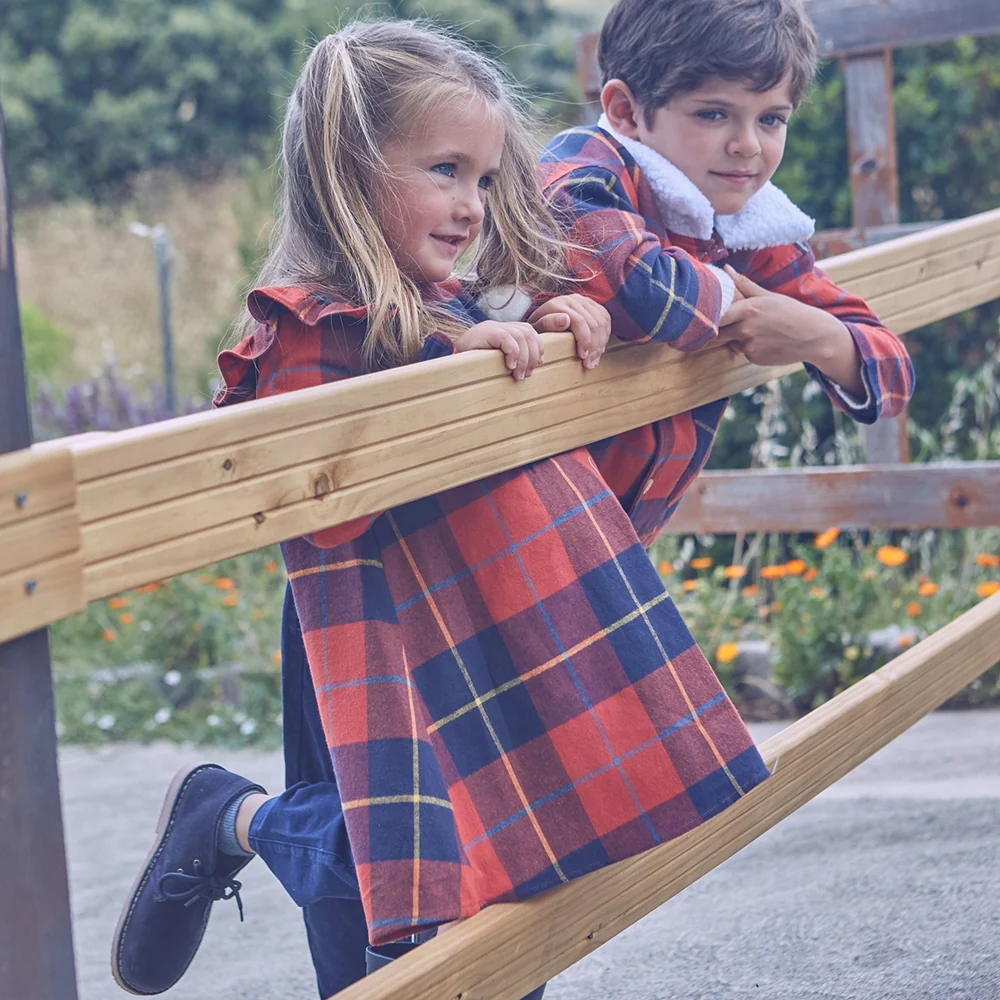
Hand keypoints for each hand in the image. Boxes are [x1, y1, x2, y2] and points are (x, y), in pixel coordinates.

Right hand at [455, 321, 543, 379]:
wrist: (450, 356)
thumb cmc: (473, 363)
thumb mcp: (496, 360)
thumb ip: (511, 359)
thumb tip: (530, 370)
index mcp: (506, 330)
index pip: (530, 332)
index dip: (538, 347)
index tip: (538, 364)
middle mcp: (502, 325)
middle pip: (528, 334)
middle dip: (532, 356)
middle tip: (526, 375)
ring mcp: (494, 327)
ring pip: (521, 337)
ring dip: (523, 359)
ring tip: (518, 375)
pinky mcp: (487, 331)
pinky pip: (507, 339)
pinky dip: (513, 353)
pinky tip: (509, 366)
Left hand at [528, 294, 610, 369]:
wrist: (542, 317)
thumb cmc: (538, 328)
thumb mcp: (536, 329)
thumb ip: (547, 323)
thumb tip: (566, 320)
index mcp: (558, 304)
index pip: (580, 321)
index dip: (584, 340)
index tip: (583, 357)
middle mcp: (573, 299)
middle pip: (593, 323)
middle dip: (594, 347)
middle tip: (589, 364)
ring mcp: (585, 301)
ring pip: (602, 322)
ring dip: (601, 344)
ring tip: (594, 360)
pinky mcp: (593, 305)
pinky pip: (606, 320)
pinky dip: (605, 336)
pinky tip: (599, 349)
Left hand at [718, 266, 864, 394]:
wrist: (813, 336)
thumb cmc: (791, 312)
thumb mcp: (768, 296)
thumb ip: (744, 285)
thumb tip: (725, 269)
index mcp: (748, 309)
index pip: (717, 314)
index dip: (710, 314)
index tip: (708, 312)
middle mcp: (745, 329)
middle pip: (718, 332)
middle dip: (720, 328)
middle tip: (729, 322)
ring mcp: (749, 346)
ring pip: (730, 342)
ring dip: (736, 337)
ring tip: (757, 330)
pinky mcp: (753, 359)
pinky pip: (742, 352)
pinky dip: (748, 347)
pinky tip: (765, 341)